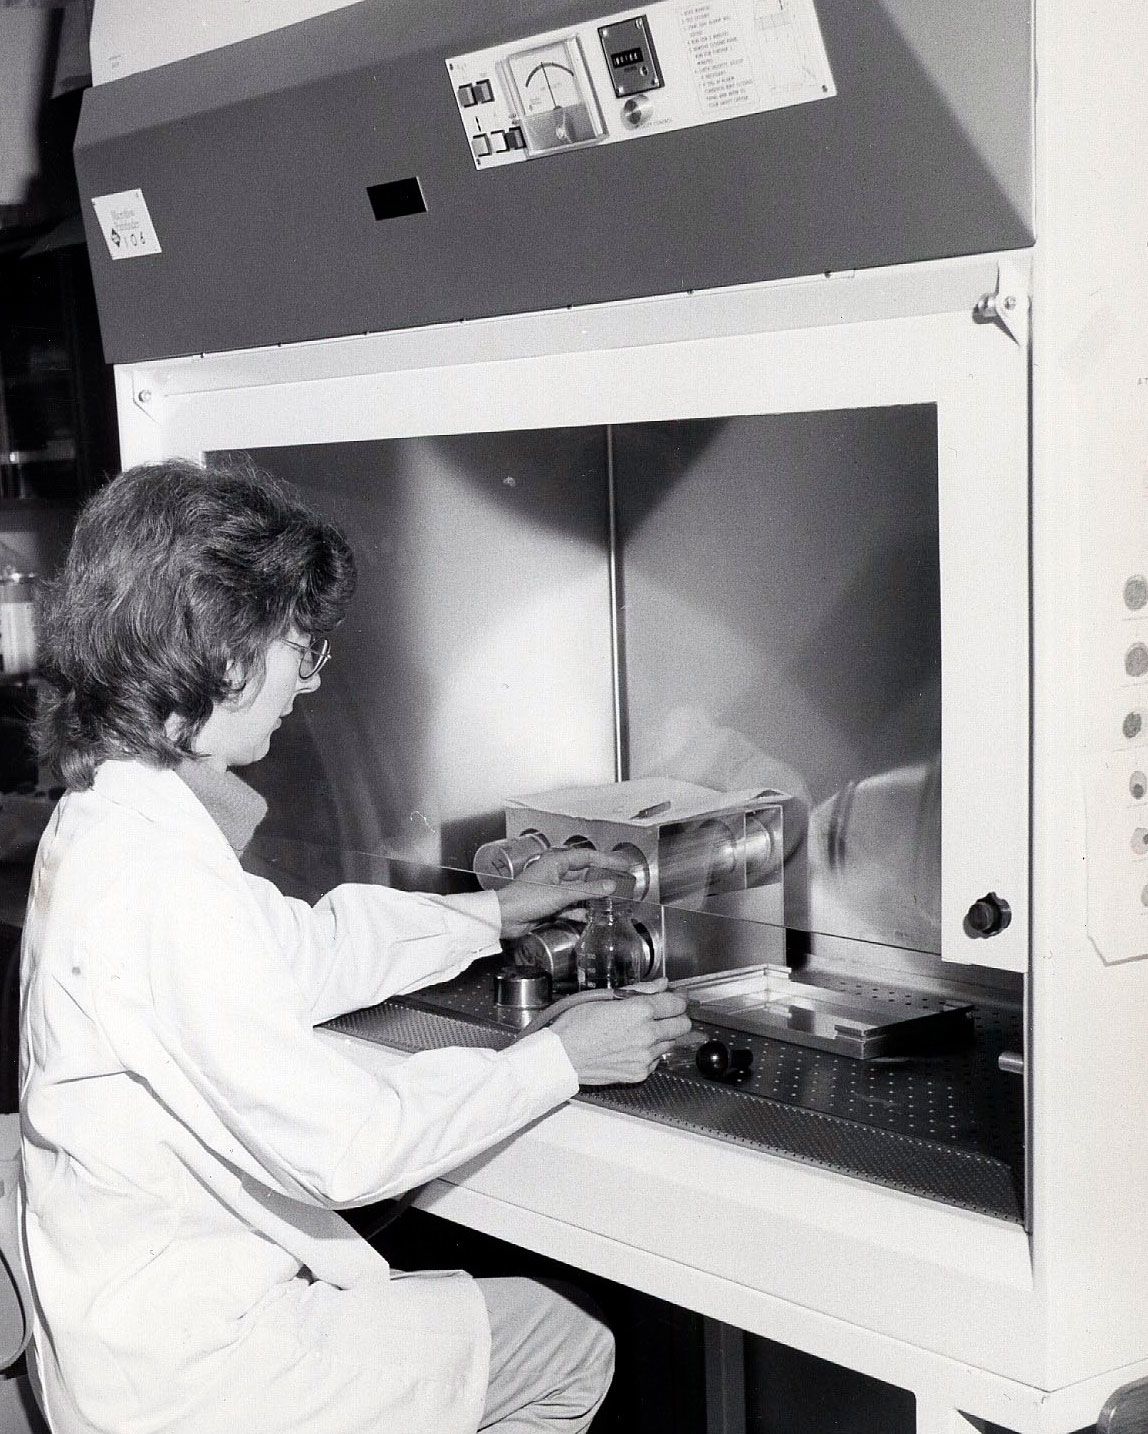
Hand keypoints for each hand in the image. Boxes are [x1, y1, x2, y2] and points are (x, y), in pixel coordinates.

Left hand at [495, 847, 635, 937]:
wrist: (504, 917)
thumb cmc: (524, 899)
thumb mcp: (560, 894)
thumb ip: (587, 890)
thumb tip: (610, 885)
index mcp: (556, 862)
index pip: (587, 856)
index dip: (606, 859)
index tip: (622, 864)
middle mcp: (555, 872)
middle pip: (584, 873)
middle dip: (601, 879)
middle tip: (620, 883)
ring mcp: (552, 888)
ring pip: (578, 890)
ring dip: (591, 896)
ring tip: (610, 901)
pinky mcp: (550, 904)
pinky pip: (570, 905)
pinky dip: (579, 910)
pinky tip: (590, 916)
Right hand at [548, 979, 691, 1084]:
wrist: (562, 1056)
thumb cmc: (576, 1026)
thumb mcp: (605, 997)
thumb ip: (640, 991)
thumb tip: (661, 985)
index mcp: (639, 1011)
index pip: (677, 1003)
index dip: (678, 997)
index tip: (675, 996)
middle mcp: (647, 1035)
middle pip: (683, 1025)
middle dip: (677, 1016)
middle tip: (665, 1012)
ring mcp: (645, 1057)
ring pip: (671, 1043)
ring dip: (663, 1035)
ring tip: (641, 1030)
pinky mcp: (639, 1073)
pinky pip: (657, 1060)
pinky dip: (651, 1052)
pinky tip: (633, 1045)